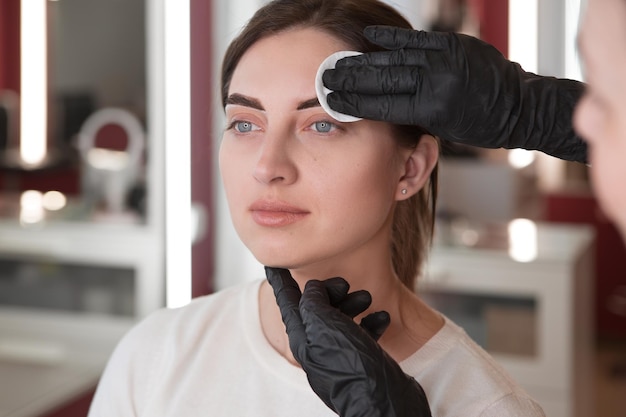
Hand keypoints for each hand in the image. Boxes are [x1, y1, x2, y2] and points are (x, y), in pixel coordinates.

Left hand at [265, 267, 430, 416]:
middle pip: (316, 308)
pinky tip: (382, 319)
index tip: (272, 264)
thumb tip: (312, 288)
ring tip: (368, 298)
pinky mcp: (359, 361)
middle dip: (330, 290)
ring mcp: (338, 355)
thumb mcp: (325, 325)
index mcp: (302, 336)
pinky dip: (369, 322)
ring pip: (340, 319)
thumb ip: (313, 302)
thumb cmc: (351, 365)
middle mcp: (317, 346)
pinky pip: (360, 335)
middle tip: (345, 284)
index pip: (286, 300)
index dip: (280, 279)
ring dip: (353, 303)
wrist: (383, 404)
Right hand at [323, 26, 586, 162]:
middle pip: (383, 78)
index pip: (383, 104)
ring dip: (364, 60)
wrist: (520, 106)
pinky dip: (391, 39)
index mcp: (433, 110)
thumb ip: (413, 113)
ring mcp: (445, 59)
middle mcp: (437, 81)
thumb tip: (382, 101)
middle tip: (326, 78)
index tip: (331, 99)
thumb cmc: (481, 126)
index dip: (354, 102)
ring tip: (341, 62)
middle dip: (351, 79)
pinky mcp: (453, 43)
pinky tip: (369, 36)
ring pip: (395, 58)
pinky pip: (415, 39)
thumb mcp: (444, 129)